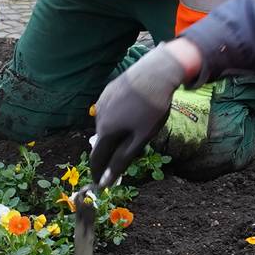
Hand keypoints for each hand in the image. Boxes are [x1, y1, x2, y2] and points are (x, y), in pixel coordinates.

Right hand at [90, 40, 196, 182]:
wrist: (157, 71)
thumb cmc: (152, 107)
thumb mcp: (141, 138)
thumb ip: (122, 159)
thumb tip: (106, 181)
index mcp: (105, 130)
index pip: (96, 158)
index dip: (98, 173)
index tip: (100, 184)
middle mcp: (98, 116)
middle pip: (102, 141)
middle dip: (108, 153)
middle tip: (120, 160)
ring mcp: (103, 100)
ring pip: (106, 124)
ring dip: (113, 133)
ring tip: (131, 133)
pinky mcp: (109, 89)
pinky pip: (110, 110)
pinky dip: (116, 118)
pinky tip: (131, 114)